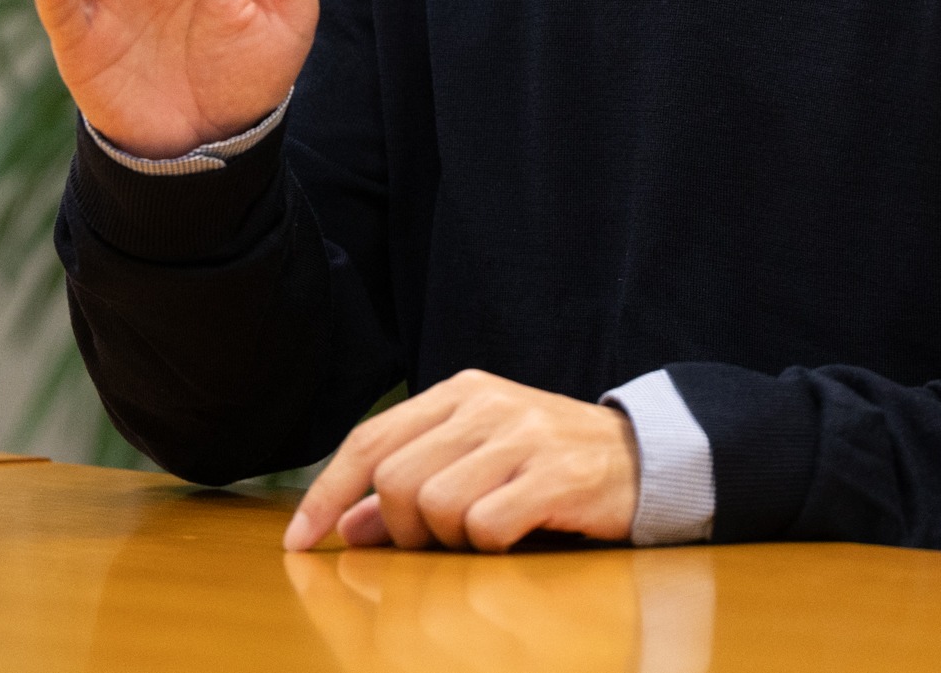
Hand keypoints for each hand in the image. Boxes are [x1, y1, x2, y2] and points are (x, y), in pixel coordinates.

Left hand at [282, 370, 639, 553]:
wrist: (643, 459)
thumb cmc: (547, 464)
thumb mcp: (476, 460)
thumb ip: (411, 483)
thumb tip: (345, 527)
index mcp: (461, 392)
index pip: (371, 439)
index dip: (327, 492)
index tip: (298, 542)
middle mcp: (487, 404)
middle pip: (394, 480)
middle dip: (401, 529)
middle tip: (438, 543)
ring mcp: (522, 436)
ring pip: (435, 506)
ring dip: (450, 541)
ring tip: (484, 534)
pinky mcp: (554, 475)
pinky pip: (486, 528)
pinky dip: (490, 547)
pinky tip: (516, 536)